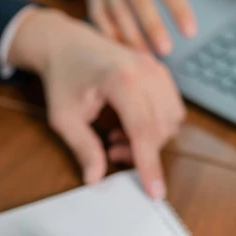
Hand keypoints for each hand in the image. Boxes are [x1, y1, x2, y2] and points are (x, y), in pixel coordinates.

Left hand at [8, 9, 184, 198]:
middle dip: (142, 151)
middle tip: (112, 152)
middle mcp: (146, 71)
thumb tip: (95, 178)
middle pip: (161, 128)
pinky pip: (172, 108)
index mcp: (121, 79)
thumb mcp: (64, 117)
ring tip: (118, 136)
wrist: (65, 43)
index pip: (144, 131)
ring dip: (151, 138)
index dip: (149, 165)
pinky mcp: (160, 71)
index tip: (155, 192)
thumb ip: (82, 147)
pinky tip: (129, 124)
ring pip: (172, 120)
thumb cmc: (63, 77)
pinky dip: (156, 124)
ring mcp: (156, 68)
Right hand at [69, 0, 220, 54]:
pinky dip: (109, 37)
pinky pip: (99, 19)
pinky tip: (123, 55)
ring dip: (132, 37)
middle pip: (139, 0)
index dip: (179, 9)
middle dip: (152, 26)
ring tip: (147, 59)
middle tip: (167, 50)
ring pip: (117, 13)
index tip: (191, 33)